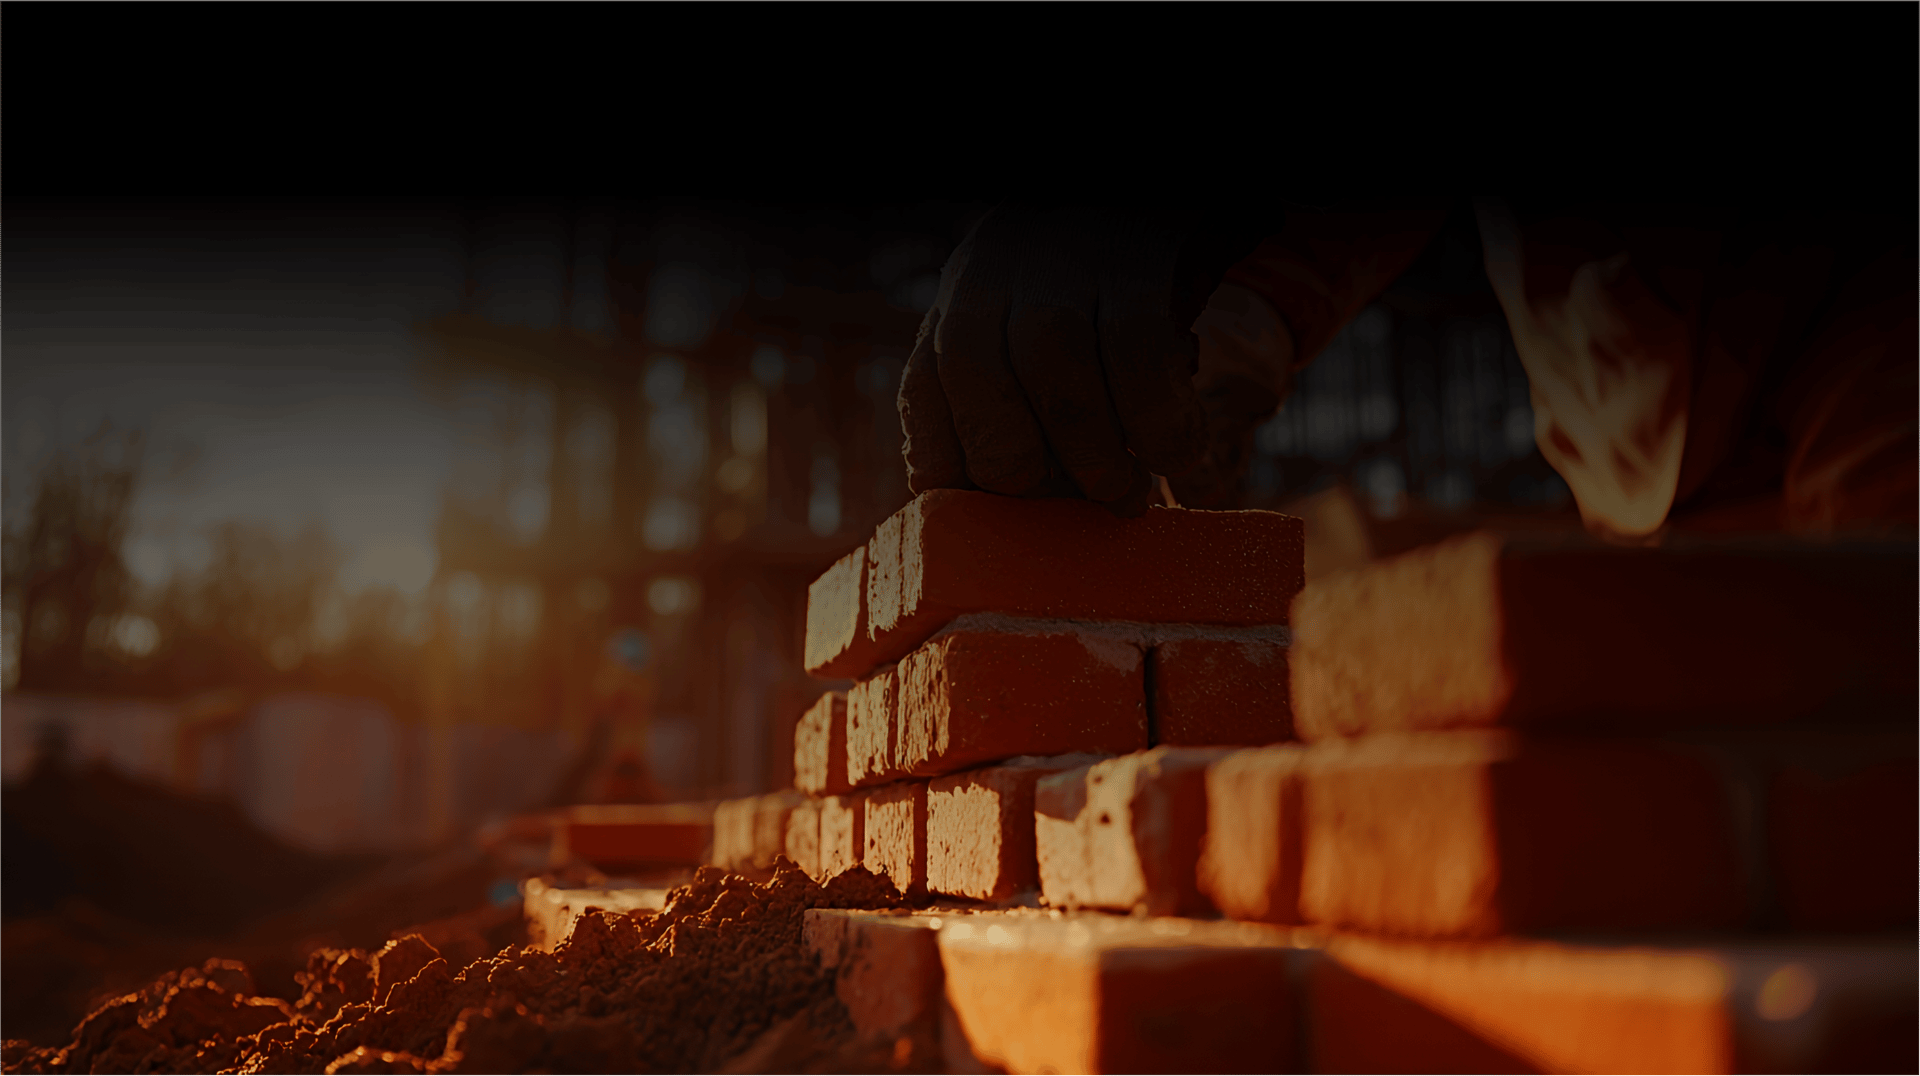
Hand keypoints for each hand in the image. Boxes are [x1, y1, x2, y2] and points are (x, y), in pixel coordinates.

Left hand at [897, 204, 1269, 515]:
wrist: (1164, 216)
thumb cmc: (1099, 323)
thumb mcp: (1035, 358)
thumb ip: (1019, 428)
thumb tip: (1020, 534)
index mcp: (958, 311)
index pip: (925, 395)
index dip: (959, 471)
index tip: (1011, 518)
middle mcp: (993, 274)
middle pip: (973, 370)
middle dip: (1018, 463)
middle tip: (1074, 504)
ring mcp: (1062, 258)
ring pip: (1051, 356)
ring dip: (1090, 449)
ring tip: (1128, 494)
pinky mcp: (1137, 256)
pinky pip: (1137, 346)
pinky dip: (1156, 417)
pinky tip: (1176, 451)